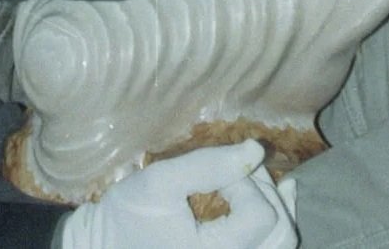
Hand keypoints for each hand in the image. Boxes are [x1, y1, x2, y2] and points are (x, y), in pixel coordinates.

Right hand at [60, 144, 295, 248]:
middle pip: (281, 234)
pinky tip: (279, 195)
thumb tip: (256, 149)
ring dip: (276, 206)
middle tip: (239, 172)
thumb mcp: (161, 181)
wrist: (107, 247)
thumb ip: (208, 165)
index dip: (246, 185)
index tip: (219, 175)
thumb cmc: (129, 215)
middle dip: (267, 192)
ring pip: (282, 243)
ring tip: (259, 180)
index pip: (261, 217)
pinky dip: (277, 222)